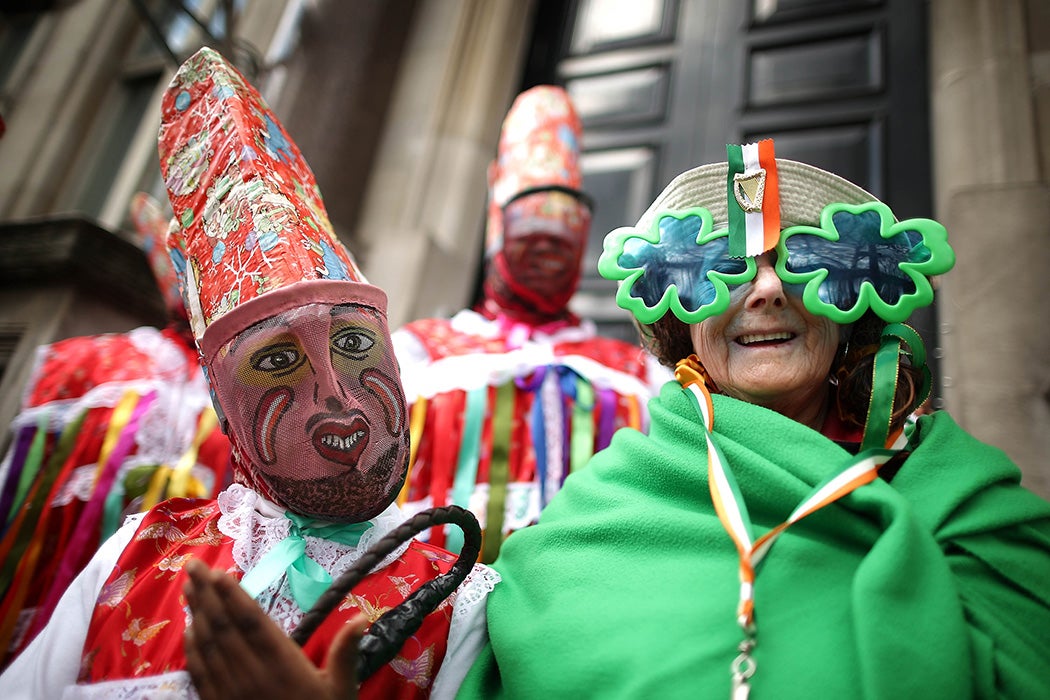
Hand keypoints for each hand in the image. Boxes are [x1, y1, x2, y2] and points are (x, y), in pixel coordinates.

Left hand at [183, 558, 365, 699]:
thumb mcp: (341, 690)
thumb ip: (346, 653)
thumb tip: (361, 618)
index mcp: (282, 663)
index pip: (252, 621)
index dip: (234, 595)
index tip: (220, 572)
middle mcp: (252, 673)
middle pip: (223, 626)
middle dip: (206, 593)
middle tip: (193, 565)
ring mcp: (231, 690)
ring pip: (208, 645)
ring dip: (196, 613)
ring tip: (188, 586)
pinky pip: (200, 674)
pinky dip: (192, 649)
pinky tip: (188, 631)